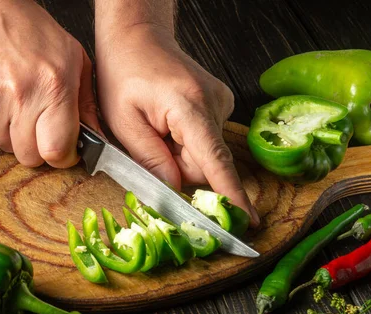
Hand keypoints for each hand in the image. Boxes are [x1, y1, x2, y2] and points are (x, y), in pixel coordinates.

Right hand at [0, 0, 98, 167]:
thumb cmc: (29, 31)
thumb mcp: (73, 59)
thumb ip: (87, 104)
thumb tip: (97, 140)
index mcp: (53, 87)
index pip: (57, 151)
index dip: (63, 156)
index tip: (64, 149)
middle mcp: (20, 97)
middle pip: (30, 157)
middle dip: (37, 148)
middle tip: (38, 124)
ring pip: (6, 149)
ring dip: (13, 136)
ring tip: (16, 105)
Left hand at [95, 25, 258, 224]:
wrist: (137, 36)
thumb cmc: (123, 72)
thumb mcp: (123, 121)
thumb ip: (149, 159)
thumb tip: (174, 189)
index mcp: (189, 107)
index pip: (215, 162)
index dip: (231, 195)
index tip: (248, 221)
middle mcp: (214, 103)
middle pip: (205, 164)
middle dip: (177, 167)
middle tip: (149, 143)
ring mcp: (220, 101)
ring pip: (204, 154)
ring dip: (179, 153)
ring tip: (156, 127)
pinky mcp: (218, 103)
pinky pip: (204, 140)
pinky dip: (185, 141)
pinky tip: (167, 123)